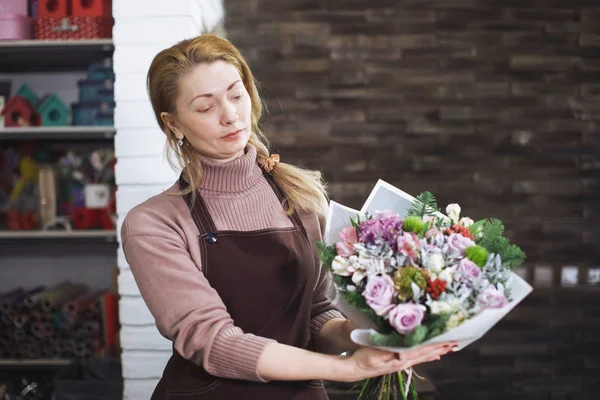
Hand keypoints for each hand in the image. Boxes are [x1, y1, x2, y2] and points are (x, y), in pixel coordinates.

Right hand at [342, 341, 456, 381]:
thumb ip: (388, 353)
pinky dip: (428, 356)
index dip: (435, 344)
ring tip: (449, 348)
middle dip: (441, 347)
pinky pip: (418, 358)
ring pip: (424, 356)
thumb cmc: (364, 359)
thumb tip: (401, 353)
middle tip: (455, 342)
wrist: (356, 369)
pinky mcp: (399, 362)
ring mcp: (402, 362)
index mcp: (400, 358)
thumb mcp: (374, 354)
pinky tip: (433, 356)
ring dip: (437, 351)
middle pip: (426, 353)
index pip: (422, 349)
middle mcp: (404, 361)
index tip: (447, 339)